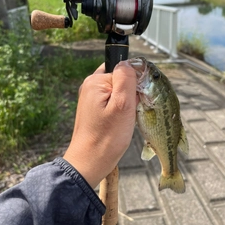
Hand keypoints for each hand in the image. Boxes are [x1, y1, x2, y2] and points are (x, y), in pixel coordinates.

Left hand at [63, 61, 137, 187]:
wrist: (89, 162)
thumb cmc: (107, 136)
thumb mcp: (122, 105)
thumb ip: (126, 79)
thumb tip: (128, 62)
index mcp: (95, 81)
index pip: (123, 70)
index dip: (134, 84)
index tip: (135, 101)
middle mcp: (90, 86)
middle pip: (120, 79)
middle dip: (130, 93)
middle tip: (129, 112)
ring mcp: (90, 98)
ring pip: (118, 92)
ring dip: (126, 103)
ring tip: (124, 120)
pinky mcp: (93, 109)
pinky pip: (112, 101)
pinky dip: (120, 110)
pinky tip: (119, 123)